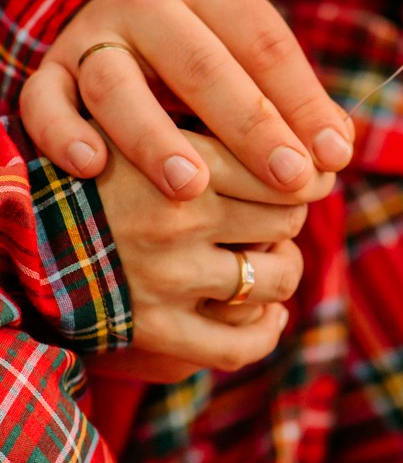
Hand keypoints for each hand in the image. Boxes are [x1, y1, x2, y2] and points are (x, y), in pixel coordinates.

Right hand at [20, 0, 353, 199]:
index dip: (303, 101)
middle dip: (250, 127)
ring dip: (154, 137)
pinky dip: (64, 134)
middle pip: (200, 64)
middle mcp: (145, 0)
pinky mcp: (50, 70)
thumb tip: (336, 151)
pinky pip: (45, 101)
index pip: (263, 42)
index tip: (335, 157)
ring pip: (117, 84)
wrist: (114, 6)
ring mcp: (91, 35)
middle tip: (292, 179)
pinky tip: (93, 167)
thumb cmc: (206, 43)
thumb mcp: (249, 48)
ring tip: (193, 188)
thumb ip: (292, 95)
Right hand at [89, 130, 332, 381]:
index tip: (304, 171)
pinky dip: (264, 329)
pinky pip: (239, 344)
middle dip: (289, 212)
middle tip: (275, 210)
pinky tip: (264, 312)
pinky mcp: (153, 330)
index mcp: (176, 154)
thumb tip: (312, 134)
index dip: (303, 170)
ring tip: (266, 256)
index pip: (282, 164)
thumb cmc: (93, 166)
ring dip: (280, 267)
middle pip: (286, 215)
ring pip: (275, 276)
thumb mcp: (141, 120)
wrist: (18, 230)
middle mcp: (174, 216)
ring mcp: (165, 277)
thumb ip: (210, 117)